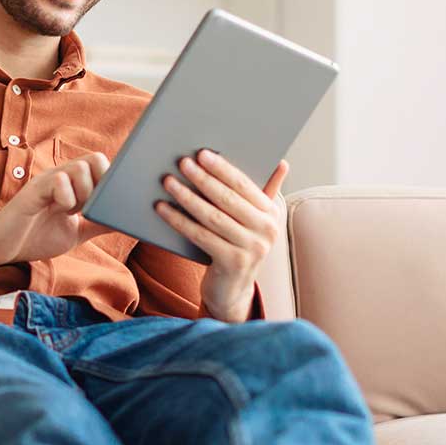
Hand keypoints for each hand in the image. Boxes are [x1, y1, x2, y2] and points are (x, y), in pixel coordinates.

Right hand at [0, 152, 117, 273]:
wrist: (2, 250)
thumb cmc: (36, 237)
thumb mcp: (76, 232)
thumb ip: (99, 223)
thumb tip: (126, 220)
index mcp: (72, 183)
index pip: (101, 164)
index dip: (110, 181)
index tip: (107, 204)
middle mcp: (61, 176)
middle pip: (96, 159)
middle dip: (100, 186)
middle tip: (88, 209)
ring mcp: (46, 181)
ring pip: (80, 167)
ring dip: (84, 193)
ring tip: (72, 212)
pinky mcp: (33, 191)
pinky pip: (58, 181)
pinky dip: (67, 198)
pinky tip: (60, 212)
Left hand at [156, 149, 289, 321]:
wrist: (233, 289)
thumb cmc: (238, 246)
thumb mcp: (254, 220)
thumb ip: (265, 192)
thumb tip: (282, 163)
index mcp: (272, 213)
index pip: (244, 185)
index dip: (222, 168)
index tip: (202, 154)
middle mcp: (267, 230)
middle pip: (228, 199)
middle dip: (202, 178)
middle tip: (181, 163)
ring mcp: (252, 248)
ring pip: (212, 216)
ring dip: (187, 197)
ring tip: (168, 182)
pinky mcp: (233, 263)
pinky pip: (200, 236)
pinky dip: (179, 221)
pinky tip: (163, 209)